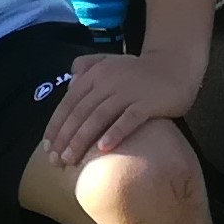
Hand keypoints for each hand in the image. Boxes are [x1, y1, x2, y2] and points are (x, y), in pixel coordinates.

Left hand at [43, 45, 202, 165]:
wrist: (176, 65)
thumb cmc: (140, 71)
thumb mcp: (111, 62)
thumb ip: (88, 66)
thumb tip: (69, 83)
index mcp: (97, 73)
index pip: (69, 102)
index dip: (56, 125)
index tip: (48, 148)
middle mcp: (109, 81)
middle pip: (81, 112)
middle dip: (65, 137)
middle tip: (55, 161)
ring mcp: (129, 91)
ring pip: (99, 117)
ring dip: (82, 139)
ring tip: (71, 159)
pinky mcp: (147, 102)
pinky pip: (128, 119)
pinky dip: (114, 133)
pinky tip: (103, 149)